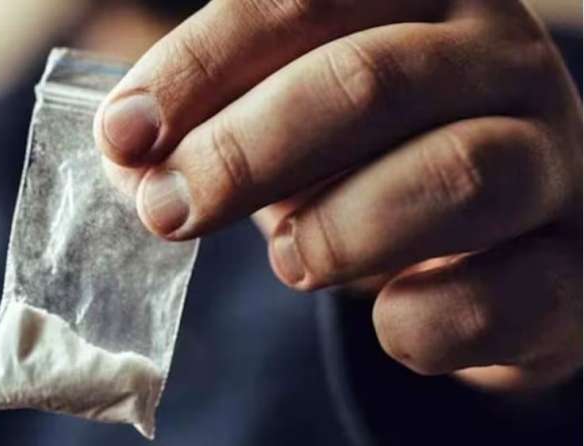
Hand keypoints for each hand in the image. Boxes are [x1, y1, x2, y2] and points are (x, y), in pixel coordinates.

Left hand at [93, 0, 581, 392]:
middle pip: (370, 80)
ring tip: (287, 261)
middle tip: (168, 209)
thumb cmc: (375, 159)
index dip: (198, 68)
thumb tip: (129, 157)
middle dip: (245, 152)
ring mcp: (554, 160)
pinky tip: (385, 315)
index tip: (125, 137)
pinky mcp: (574, 266)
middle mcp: (500, 61)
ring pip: (456, 175)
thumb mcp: (291, 119)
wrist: (498, 240)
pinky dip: (420, 320)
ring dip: (338, 230)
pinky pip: (504, 296)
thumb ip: (213, 124)